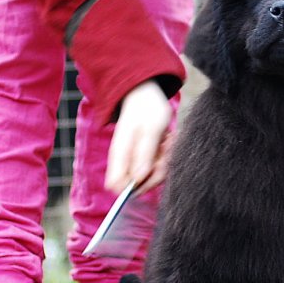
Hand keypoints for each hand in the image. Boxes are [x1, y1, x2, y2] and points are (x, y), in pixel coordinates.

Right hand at [105, 80, 172, 195]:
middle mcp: (125, 161)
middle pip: (139, 185)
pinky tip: (167, 141)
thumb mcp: (151, 130)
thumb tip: (138, 179)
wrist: (146, 95)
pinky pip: (158, 168)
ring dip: (164, 162)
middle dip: (157, 172)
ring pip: (152, 177)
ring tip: (166, 140)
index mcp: (119, 154)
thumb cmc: (147, 109)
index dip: (135, 187)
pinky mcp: (145, 159)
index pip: (116, 185)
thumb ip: (145, 154)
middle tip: (164, 148)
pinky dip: (166, 158)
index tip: (152, 170)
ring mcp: (135, 160)